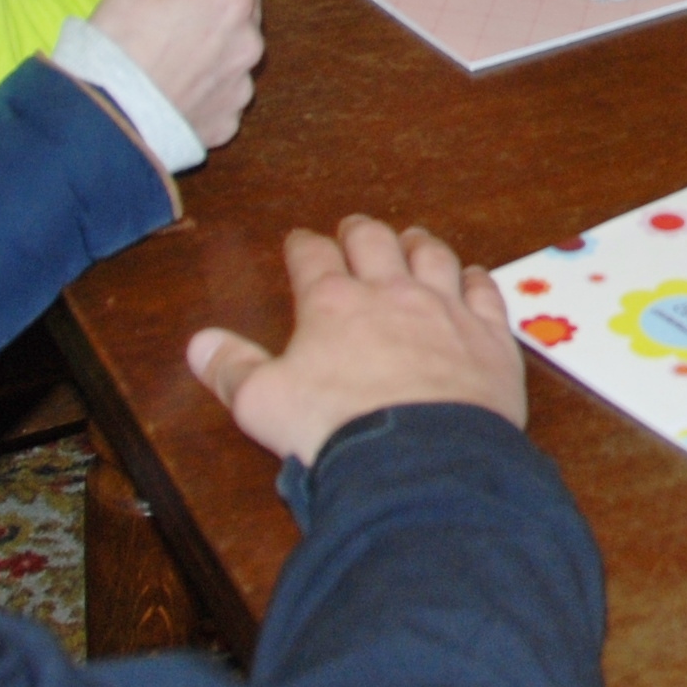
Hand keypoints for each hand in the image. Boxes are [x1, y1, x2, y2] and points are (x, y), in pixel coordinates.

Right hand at [84, 0, 265, 148]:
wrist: (108, 118)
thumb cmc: (122, 39)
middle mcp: (250, 41)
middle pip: (245, 3)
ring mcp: (241, 84)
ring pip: (238, 48)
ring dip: (218, 39)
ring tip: (174, 45)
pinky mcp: (228, 120)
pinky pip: (226, 90)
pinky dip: (209, 82)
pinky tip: (176, 83)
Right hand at [188, 215, 531, 466]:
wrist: (420, 458)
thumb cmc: (333, 429)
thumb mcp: (261, 404)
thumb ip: (231, 368)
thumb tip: (199, 342)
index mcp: (331, 304)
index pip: (312, 258)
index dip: (303, 245)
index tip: (299, 240)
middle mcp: (390, 293)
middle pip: (374, 243)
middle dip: (359, 231)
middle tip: (353, 227)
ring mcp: (445, 310)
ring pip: (434, 257)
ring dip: (419, 244)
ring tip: (411, 237)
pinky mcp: (488, 336)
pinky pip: (485, 293)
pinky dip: (476, 279)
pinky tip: (472, 277)